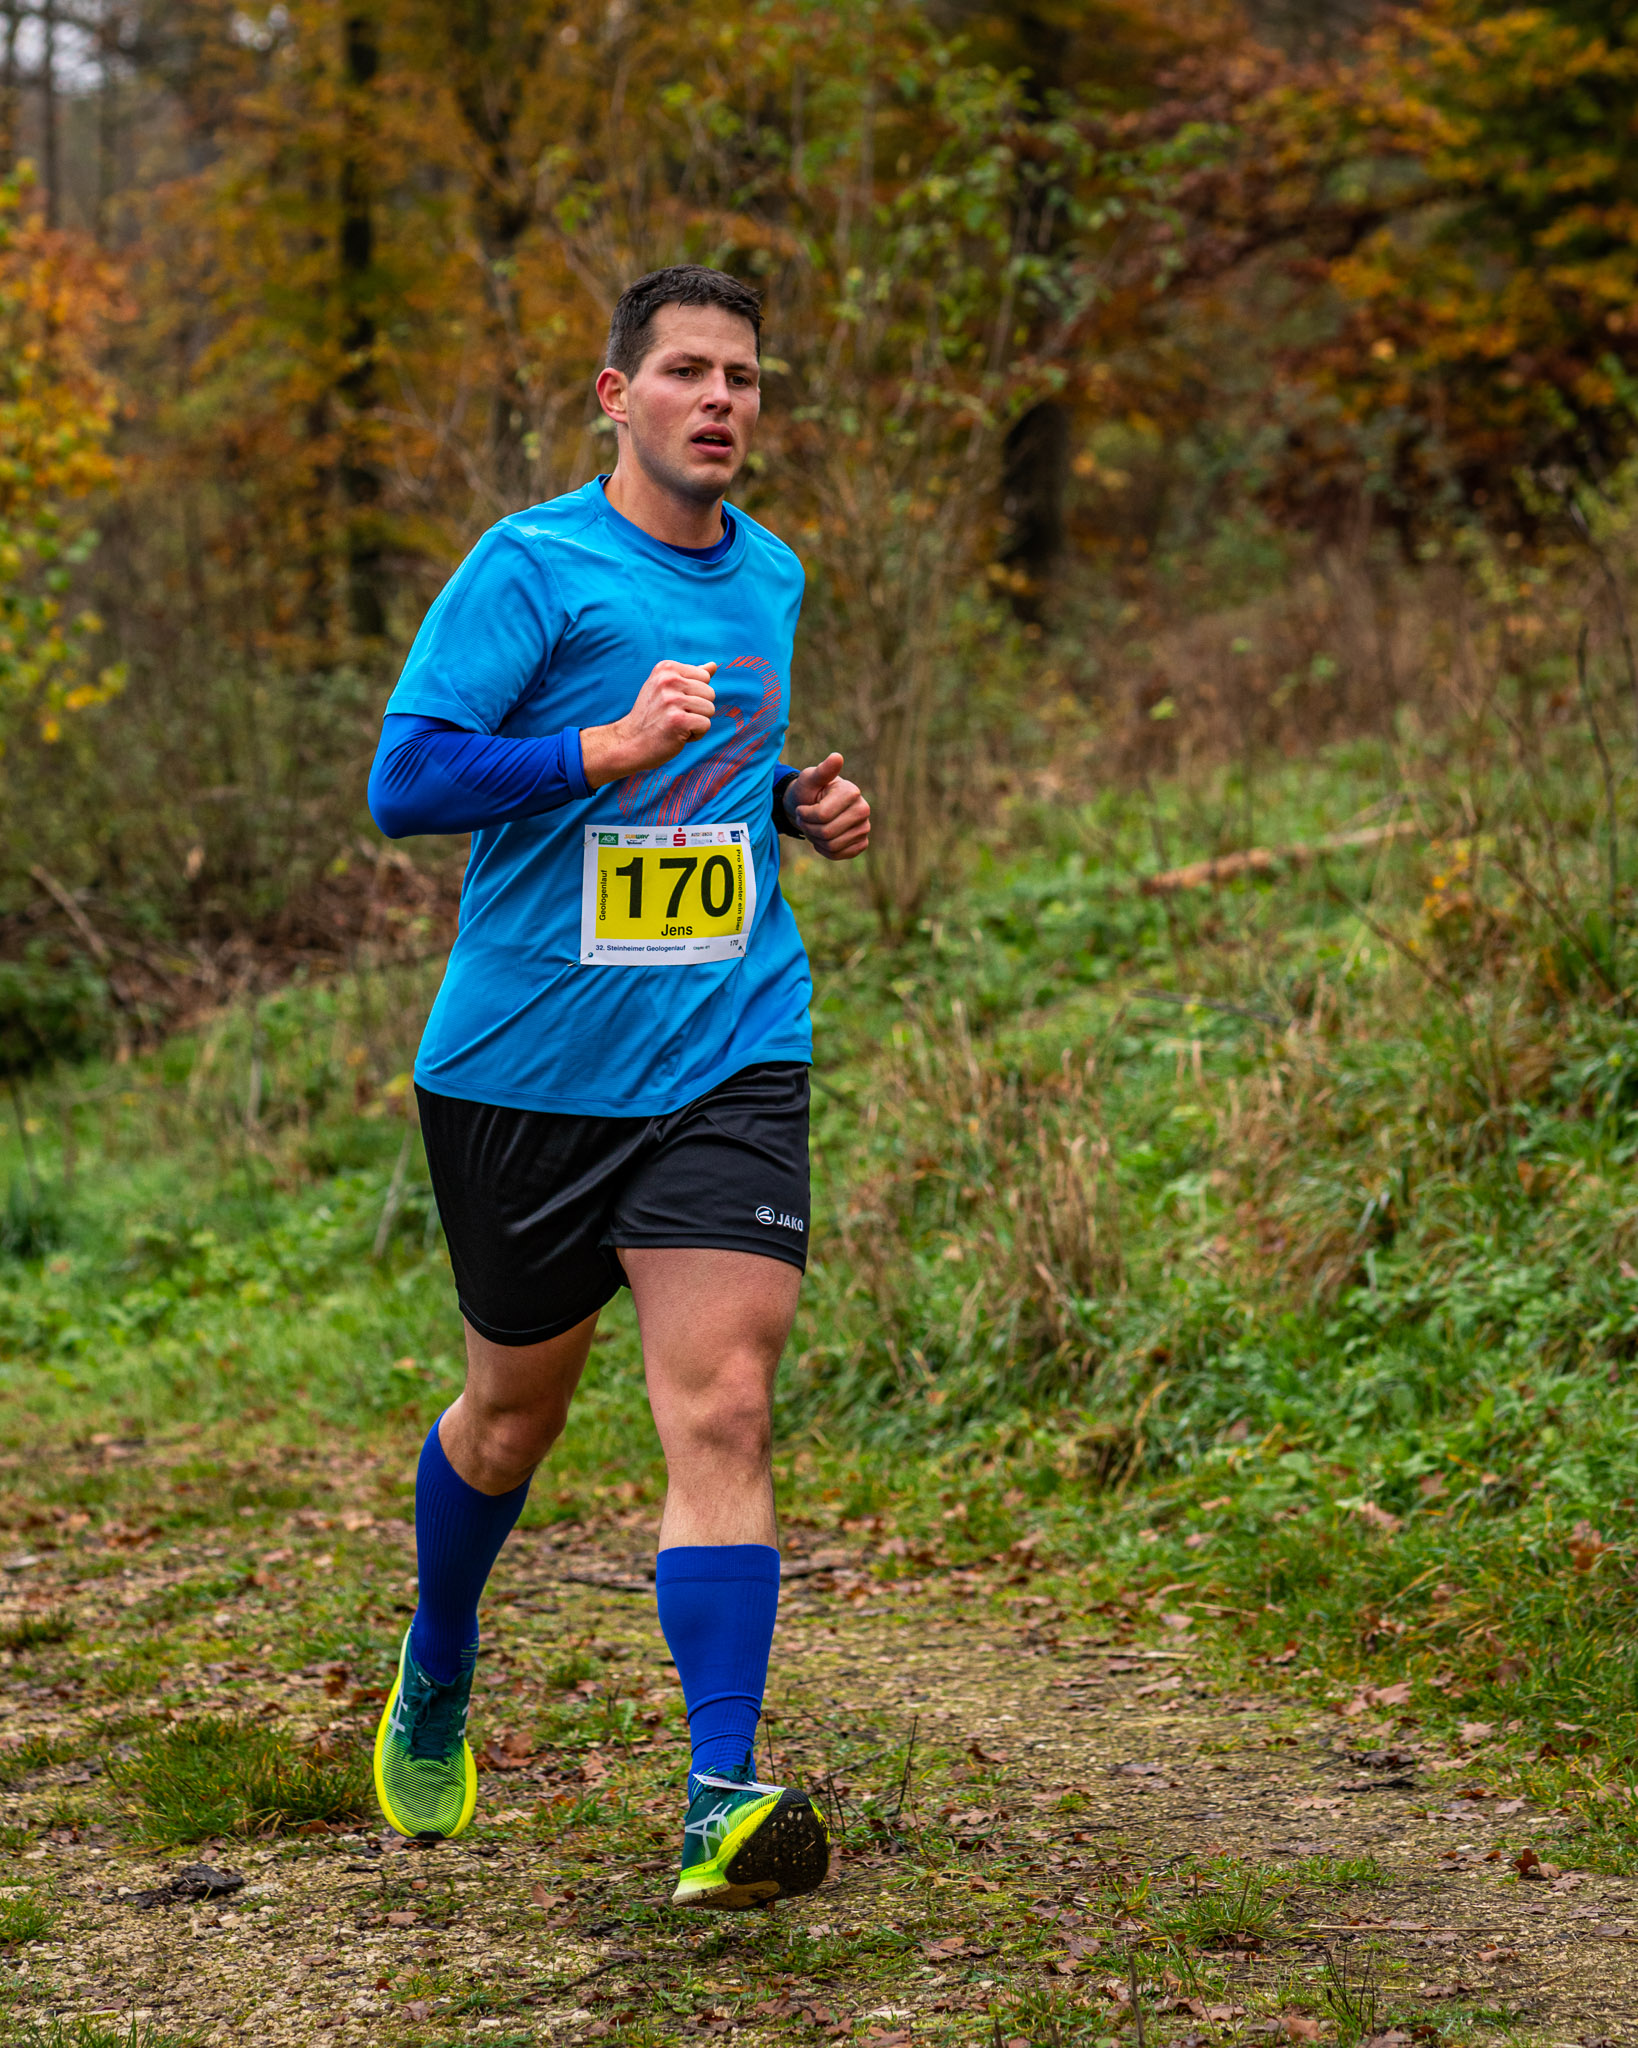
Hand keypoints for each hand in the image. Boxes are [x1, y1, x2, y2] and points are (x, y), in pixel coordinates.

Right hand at [581, 660, 715, 788]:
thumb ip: (690, 677)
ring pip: (710, 710)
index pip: (705, 677)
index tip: (673, 704)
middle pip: (710, 693)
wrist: (630, 742)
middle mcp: (668, 680)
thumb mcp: (666, 689)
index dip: (694, 695)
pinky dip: (695, 735)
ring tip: (675, 725)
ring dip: (696, 722)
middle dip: (698, 709)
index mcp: (666, 668)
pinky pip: (706, 725)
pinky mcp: (678, 720)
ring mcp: (672, 700)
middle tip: (673, 717)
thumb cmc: (651, 716)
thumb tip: (714, 665)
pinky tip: (677, 735)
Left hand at [786, 753, 869, 860]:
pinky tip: (822, 838)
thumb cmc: (808, 791)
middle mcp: (863, 809)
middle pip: (827, 832)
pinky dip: (824, 849)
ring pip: (832, 845)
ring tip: (813, 827)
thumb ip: (822, 771)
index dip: (805, 816)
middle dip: (809, 828)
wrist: (811, 806)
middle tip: (805, 820)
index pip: (822, 816)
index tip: (802, 809)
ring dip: (815, 839)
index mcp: (851, 792)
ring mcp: (865, 827)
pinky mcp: (862, 843)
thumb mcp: (809, 779)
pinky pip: (839, 854)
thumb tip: (837, 757)